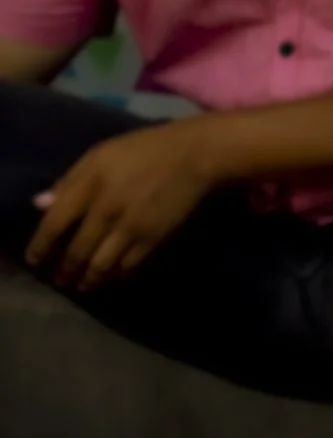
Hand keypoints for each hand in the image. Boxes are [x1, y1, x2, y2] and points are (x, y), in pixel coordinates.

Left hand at [26, 118, 224, 290]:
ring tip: (83, 287)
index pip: (55, 223)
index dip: (41, 245)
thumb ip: (69, 180)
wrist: (193, 156)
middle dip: (66, 270)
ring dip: (90, 279)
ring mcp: (132, 228)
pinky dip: (116, 275)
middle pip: (78, 250)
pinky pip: (129, 265)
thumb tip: (40, 205)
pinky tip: (111, 277)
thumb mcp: (99, 155)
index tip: (35, 260)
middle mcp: (107, 211)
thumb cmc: (142, 151)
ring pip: (103, 264)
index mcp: (90, 186)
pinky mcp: (154, 238)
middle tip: (61, 281)